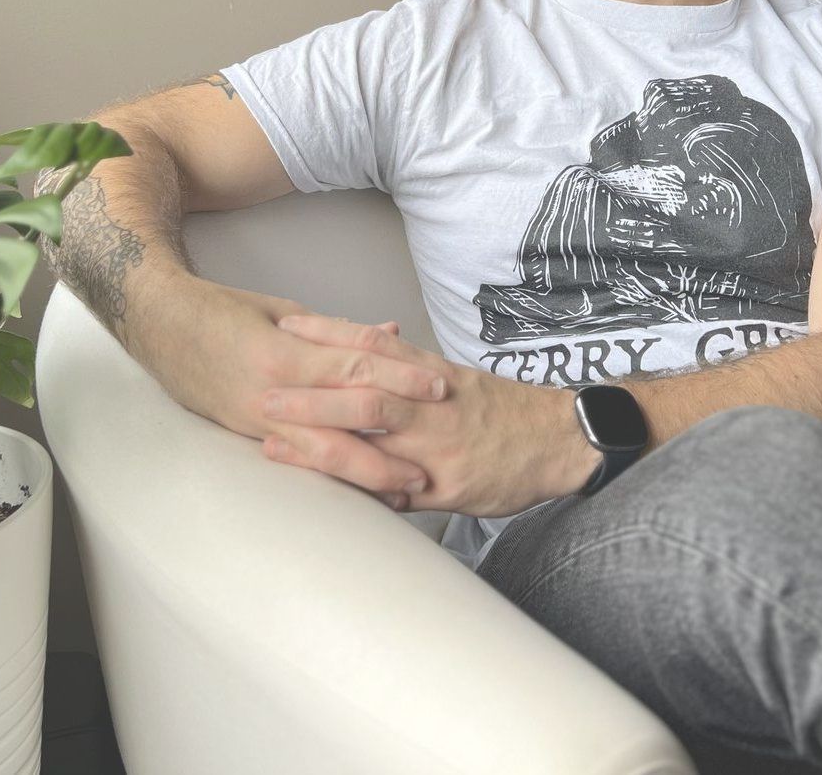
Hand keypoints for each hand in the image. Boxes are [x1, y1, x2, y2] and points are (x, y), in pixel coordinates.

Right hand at [147, 280, 439, 511]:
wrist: (158, 324)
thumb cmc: (222, 311)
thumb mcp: (283, 309)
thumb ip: (337, 331)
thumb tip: (389, 337)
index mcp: (287, 351)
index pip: (357, 367)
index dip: (402, 379)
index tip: (440, 389)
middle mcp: (273, 391)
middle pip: (346, 421)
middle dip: (393, 442)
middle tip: (435, 458)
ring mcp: (257, 419)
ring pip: (322, 454)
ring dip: (367, 474)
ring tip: (406, 489)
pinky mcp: (245, 434)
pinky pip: (296, 460)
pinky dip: (330, 476)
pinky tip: (356, 491)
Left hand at [257, 313, 593, 517]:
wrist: (559, 439)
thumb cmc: (504, 413)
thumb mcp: (459, 384)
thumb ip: (413, 380)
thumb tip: (368, 370)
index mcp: (432, 373)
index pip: (373, 344)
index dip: (328, 334)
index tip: (286, 325)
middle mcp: (431, 402)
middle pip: (363, 387)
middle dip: (310, 390)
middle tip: (262, 389)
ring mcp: (438, 443)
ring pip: (373, 435)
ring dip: (320, 437)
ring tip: (275, 440)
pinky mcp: (448, 484)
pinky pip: (399, 488)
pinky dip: (364, 488)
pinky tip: (328, 495)